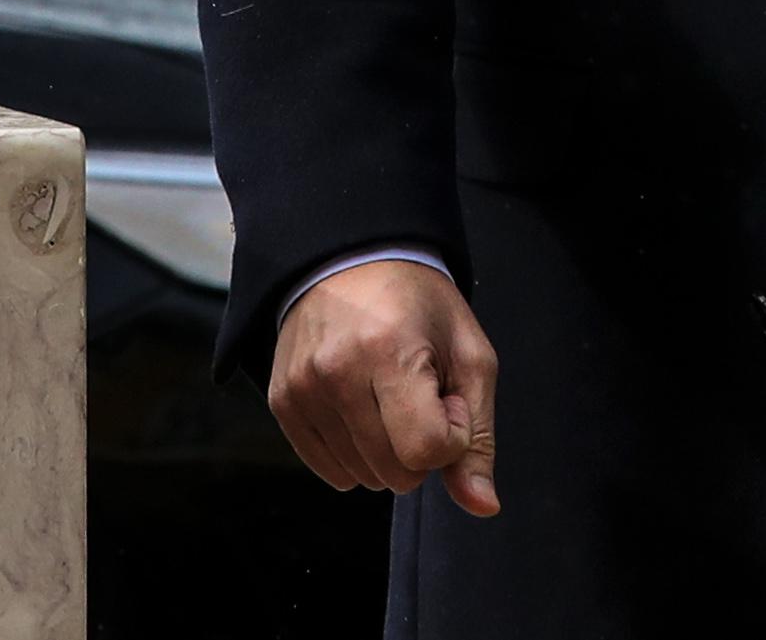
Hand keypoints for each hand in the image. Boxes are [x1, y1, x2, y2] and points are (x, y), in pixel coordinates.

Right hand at [268, 258, 501, 515]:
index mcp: (390, 350)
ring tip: (386, 391)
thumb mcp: (469, 356)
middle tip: (417, 391)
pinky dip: (356, 453)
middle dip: (420, 445)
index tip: (448, 397)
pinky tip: (361, 406)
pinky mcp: (283, 400)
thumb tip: (483, 507)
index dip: (452, 435)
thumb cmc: (422, 307)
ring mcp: (303, 387)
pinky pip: (331, 471)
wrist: (351, 257)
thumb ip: (478, 436)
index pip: (427, 450)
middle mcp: (337, 371)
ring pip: (363, 477)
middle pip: (396, 473)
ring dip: (387, 448)